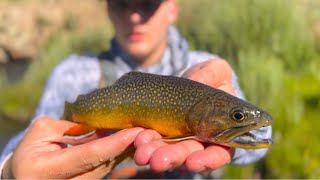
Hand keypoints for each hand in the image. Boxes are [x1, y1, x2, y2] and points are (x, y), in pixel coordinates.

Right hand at [5, 117, 142, 178]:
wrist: (26, 176)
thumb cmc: (30, 152)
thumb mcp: (43, 133)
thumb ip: (71, 128)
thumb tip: (101, 124)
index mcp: (53, 170)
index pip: (91, 155)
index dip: (115, 142)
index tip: (136, 131)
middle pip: (108, 161)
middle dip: (131, 145)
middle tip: (152, 129)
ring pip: (113, 163)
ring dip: (131, 147)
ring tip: (150, 131)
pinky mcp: (92, 179)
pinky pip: (110, 163)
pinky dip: (124, 150)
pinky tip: (137, 137)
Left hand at [133, 59, 234, 171]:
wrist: (184, 79)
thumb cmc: (208, 78)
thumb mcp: (215, 71)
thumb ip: (212, 74)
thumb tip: (198, 81)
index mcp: (220, 132)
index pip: (218, 153)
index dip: (207, 160)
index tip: (193, 162)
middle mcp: (198, 141)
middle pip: (187, 156)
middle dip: (172, 158)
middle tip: (158, 161)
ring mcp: (175, 139)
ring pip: (165, 151)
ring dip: (154, 153)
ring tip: (142, 153)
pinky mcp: (157, 133)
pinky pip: (148, 139)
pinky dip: (140, 141)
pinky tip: (134, 139)